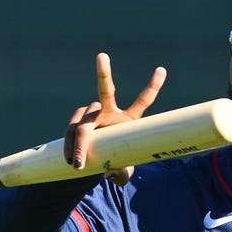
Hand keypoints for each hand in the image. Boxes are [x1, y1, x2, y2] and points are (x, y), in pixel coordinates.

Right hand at [64, 53, 167, 183]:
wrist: (96, 163)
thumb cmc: (115, 163)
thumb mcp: (123, 172)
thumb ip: (121, 175)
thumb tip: (110, 174)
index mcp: (128, 119)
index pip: (143, 100)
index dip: (153, 86)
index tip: (162, 70)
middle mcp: (110, 111)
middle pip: (105, 91)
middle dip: (104, 73)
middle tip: (102, 56)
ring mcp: (91, 116)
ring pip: (83, 122)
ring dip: (78, 141)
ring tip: (76, 162)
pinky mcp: (78, 125)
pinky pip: (71, 131)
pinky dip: (70, 145)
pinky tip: (68, 158)